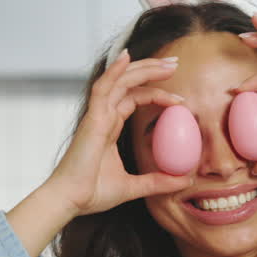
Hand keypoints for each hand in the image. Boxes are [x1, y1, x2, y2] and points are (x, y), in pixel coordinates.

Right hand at [44, 50, 194, 215]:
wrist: (71, 200)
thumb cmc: (92, 193)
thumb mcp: (134, 186)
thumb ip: (158, 181)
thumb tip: (185, 181)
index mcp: (110, 126)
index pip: (135, 98)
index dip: (156, 93)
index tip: (180, 99)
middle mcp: (104, 115)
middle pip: (129, 83)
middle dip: (153, 70)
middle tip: (176, 63)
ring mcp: (97, 115)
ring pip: (121, 80)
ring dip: (144, 68)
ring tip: (168, 63)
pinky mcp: (92, 118)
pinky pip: (103, 87)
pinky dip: (114, 71)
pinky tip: (126, 56)